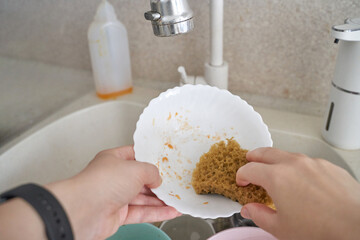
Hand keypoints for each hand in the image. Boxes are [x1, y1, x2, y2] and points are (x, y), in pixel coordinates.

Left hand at [48, 146, 179, 239]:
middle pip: (140, 179)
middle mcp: (114, 178)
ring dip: (160, 200)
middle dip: (158, 182)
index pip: (135, 155)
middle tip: (173, 183)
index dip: (150, 158)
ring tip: (176, 199)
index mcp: (113, 159)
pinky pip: (141, 213)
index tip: (164, 161)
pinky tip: (170, 212)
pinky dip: (156, 213)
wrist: (84, 211)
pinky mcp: (117, 215)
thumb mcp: (136, 169)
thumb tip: (158, 179)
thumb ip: (151, 171)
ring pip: (142, 198)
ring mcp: (115, 197)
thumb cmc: (101, 183)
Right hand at [236, 147, 359, 239]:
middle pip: (266, 153)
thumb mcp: (280, 228)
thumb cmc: (322, 231)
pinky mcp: (329, 166)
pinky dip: (299, 168)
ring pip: (288, 155)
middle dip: (255, 157)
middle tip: (250, 161)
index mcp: (277, 177)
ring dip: (277, 161)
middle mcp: (294, 164)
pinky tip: (303, 182)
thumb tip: (250, 209)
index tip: (242, 181)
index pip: (249, 168)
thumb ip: (259, 215)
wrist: (356, 228)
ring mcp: (313, 163)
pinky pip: (308, 162)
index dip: (241, 174)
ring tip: (276, 172)